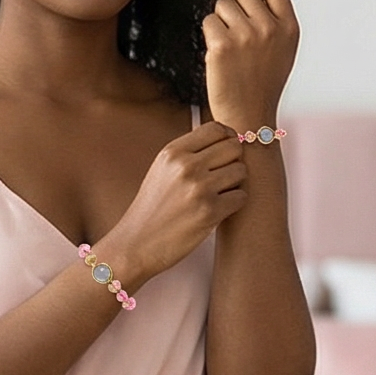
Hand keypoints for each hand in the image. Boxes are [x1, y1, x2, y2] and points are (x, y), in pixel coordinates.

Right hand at [108, 121, 248, 282]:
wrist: (134, 246)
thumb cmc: (150, 210)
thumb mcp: (161, 171)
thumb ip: (188, 153)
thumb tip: (225, 138)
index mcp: (173, 153)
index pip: (216, 128)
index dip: (227, 138)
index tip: (225, 151)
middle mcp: (186, 166)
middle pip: (234, 147)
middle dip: (233, 161)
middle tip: (223, 176)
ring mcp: (199, 189)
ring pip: (241, 171)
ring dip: (234, 184)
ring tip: (217, 195)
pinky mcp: (210, 212)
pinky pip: (241, 197)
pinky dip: (233, 204)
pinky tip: (217, 211)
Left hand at [202, 0, 298, 134]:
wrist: (248, 117)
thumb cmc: (263, 83)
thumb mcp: (283, 46)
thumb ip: (279, 12)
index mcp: (288, 26)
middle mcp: (269, 28)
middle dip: (235, 6)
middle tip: (235, 31)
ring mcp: (245, 36)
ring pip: (222, 4)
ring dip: (220, 21)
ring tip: (228, 46)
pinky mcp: (221, 47)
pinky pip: (208, 22)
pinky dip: (209, 36)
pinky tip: (218, 55)